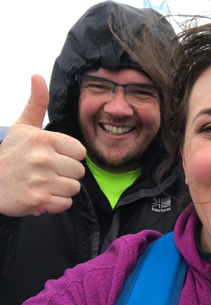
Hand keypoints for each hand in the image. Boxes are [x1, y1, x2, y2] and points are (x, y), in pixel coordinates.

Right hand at [0, 75, 85, 216]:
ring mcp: (40, 180)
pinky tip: (42, 195)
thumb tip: (37, 76)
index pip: (80, 152)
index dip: (70, 156)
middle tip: (47, 172)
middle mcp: (42, 159)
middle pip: (79, 171)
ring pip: (74, 188)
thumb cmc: (11, 154)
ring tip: (44, 183)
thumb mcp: (23, 126)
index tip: (54, 157)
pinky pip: (65, 203)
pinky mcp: (37, 201)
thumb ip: (37, 103)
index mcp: (43, 139)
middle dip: (66, 173)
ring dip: (62, 188)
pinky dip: (56, 203)